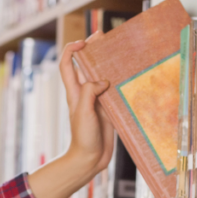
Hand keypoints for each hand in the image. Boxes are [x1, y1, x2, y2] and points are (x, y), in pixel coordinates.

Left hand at [59, 38, 114, 175]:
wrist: (89, 160)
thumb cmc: (82, 138)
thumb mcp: (83, 112)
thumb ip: (90, 93)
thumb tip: (103, 81)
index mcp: (74, 92)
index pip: (67, 65)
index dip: (72, 50)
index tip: (84, 42)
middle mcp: (85, 94)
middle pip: (86, 66)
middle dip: (93, 51)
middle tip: (104, 37)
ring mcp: (97, 102)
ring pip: (101, 77)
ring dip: (108, 65)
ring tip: (120, 53)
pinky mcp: (108, 111)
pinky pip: (114, 93)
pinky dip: (120, 83)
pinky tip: (129, 77)